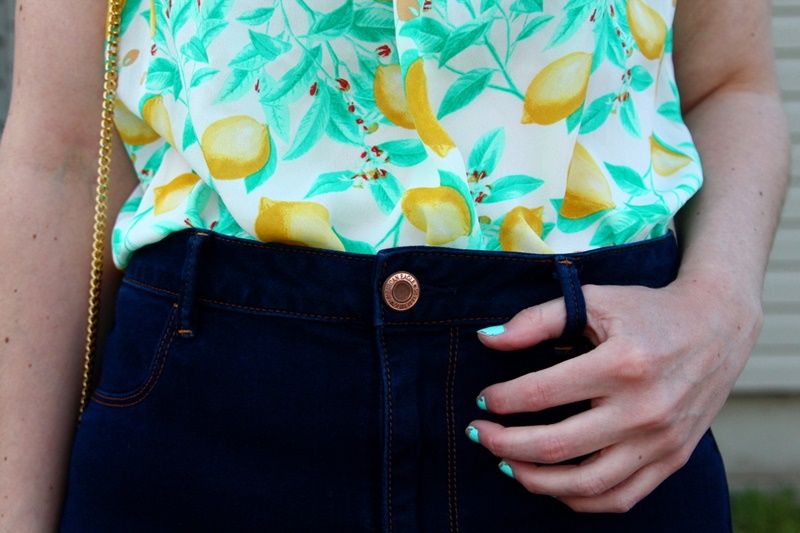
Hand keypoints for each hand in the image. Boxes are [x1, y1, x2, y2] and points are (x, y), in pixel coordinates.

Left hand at [467, 276, 761, 512]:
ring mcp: (661, 441)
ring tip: (505, 463)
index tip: (483, 400)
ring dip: (533, 479)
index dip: (501, 400)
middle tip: (478, 433)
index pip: (542, 394)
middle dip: (503, 444)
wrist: (716, 328)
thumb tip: (486, 339)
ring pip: (585, 484)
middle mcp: (645, 408)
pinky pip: (619, 498)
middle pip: (556, 446)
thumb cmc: (647, 312)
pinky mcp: (672, 459)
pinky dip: (577, 498)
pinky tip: (549, 482)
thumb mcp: (593, 300)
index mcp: (622, 363)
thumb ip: (536, 320)